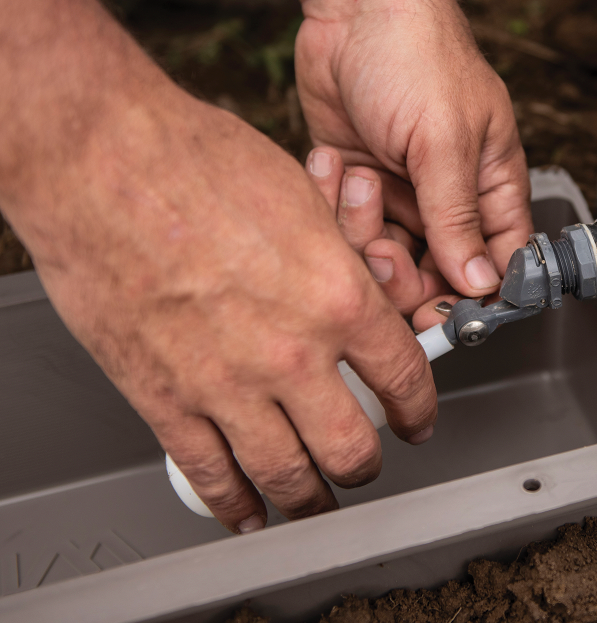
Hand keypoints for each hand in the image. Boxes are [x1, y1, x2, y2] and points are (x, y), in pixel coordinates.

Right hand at [9, 81, 437, 531]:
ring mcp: (227, 384)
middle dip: (367, 463)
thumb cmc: (197, 161)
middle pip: (353, 448)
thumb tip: (358, 284)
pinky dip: (234, 502)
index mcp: (338, 296)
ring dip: (311, 496)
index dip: (419, 408)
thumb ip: (337, 257)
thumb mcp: (302, 198)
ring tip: (316, 496)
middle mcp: (290, 351)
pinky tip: (246, 508)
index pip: (404, 376)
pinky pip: (209, 474)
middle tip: (367, 460)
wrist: (104, 161)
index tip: (416, 418)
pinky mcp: (164, 399)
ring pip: (288, 476)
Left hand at [295, 0, 532, 302]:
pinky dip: (331, 203)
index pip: (497, 262)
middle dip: (403, 275)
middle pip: (433, 275)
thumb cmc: (417, 54)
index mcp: (487, 185)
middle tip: (384, 250)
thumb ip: (457, 217)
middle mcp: (444, 195)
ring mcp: (397, 190)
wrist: (352, 8)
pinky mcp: (353, 182)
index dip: (475, 298)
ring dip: (363, 231)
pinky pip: (341, 226)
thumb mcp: (445, 140)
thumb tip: (479, 282)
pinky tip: (333, 162)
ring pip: (382, 256)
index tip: (445, 318)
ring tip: (359, 182)